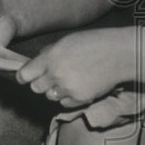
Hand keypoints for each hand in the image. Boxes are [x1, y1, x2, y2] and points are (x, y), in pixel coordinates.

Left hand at [16, 28, 134, 107]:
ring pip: (50, 96)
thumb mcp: (68, 41)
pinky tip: (81, 85)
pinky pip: (64, 103)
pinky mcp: (79, 99)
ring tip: (72, 79)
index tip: (26, 77)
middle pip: (36, 88)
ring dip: (57, 90)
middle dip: (42, 83)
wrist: (120, 55)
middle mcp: (56, 73)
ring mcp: (68, 88)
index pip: (25, 74)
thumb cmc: (95, 44)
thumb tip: (35, 62)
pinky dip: (69, 98)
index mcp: (51, 57)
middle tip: (53, 77)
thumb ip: (49, 53)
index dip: (25, 76)